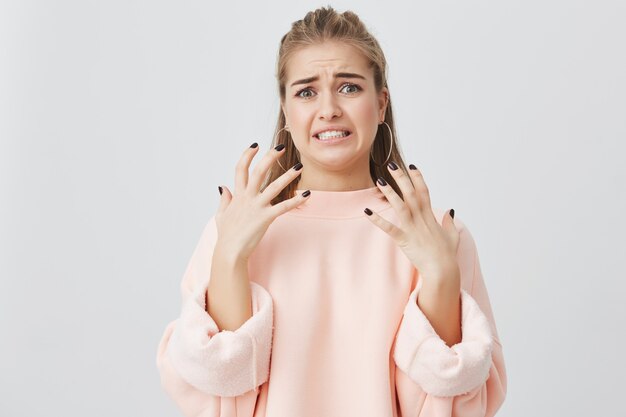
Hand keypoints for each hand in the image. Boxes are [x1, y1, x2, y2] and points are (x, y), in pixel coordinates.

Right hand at [215, 143, 309, 261]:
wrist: (230, 251)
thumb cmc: (227, 235)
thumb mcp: (221, 214)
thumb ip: (224, 199)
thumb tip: (223, 186)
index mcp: (237, 195)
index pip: (240, 169)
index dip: (247, 155)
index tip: (255, 145)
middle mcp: (247, 198)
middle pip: (258, 172)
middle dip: (269, 157)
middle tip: (280, 147)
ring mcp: (257, 207)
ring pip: (274, 187)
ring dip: (288, 176)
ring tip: (300, 167)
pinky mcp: (265, 218)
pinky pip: (283, 207)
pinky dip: (296, 201)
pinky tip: (307, 195)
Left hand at [364, 162, 459, 284]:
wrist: (443, 270)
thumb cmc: (447, 255)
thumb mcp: (452, 235)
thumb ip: (449, 222)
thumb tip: (450, 210)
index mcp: (430, 216)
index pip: (424, 191)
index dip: (417, 177)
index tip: (411, 165)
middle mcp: (421, 219)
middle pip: (411, 193)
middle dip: (401, 177)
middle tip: (392, 164)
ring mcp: (413, 228)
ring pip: (400, 205)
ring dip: (389, 192)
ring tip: (379, 180)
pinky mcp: (404, 239)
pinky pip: (389, 228)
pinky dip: (377, 219)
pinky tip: (367, 211)